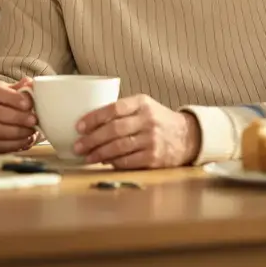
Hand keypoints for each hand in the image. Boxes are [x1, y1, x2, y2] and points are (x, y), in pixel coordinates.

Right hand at [0, 77, 38, 154]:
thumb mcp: (11, 89)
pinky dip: (15, 144)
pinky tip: (26, 139)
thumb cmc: (4, 101)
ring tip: (32, 130)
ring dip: (18, 132)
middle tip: (34, 120)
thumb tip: (32, 85)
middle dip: (17, 117)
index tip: (28, 103)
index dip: (12, 98)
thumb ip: (22, 87)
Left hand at [73, 95, 200, 168]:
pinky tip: (104, 162)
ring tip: (87, 157)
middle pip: (114, 130)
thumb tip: (90, 125)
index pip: (114, 108)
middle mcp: (148, 120)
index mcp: (142, 103)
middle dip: (92, 139)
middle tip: (78, 146)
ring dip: (99, 153)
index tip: (79, 127)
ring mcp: (152, 139)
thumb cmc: (157, 120)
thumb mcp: (144, 106)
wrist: (187, 136)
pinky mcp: (154, 157)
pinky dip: (113, 162)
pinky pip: (128, 161)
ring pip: (119, 147)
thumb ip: (121, 111)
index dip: (94, 118)